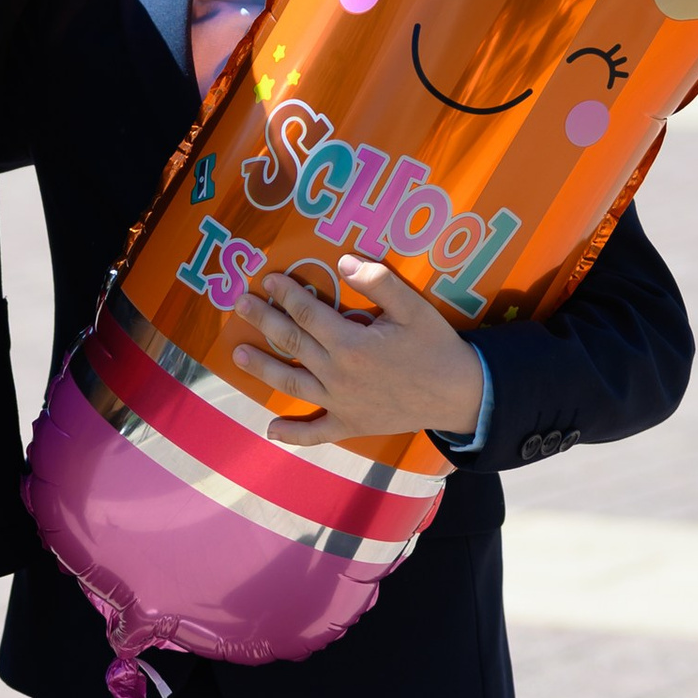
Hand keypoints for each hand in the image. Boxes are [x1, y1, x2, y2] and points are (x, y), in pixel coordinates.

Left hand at [231, 259, 482, 447]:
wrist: (460, 396)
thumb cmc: (437, 347)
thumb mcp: (414, 308)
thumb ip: (379, 282)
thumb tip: (343, 262)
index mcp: (351, 344)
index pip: (308, 313)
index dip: (286, 294)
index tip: (268, 279)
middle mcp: (338, 375)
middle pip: (292, 343)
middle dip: (264, 320)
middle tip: (240, 304)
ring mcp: (340, 404)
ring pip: (292, 384)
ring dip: (262, 368)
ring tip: (237, 353)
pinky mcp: (350, 425)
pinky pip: (316, 433)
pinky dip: (292, 435)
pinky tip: (270, 430)